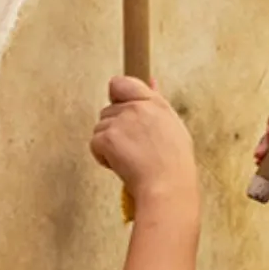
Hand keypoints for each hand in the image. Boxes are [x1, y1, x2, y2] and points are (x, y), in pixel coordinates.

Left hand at [91, 76, 197, 207]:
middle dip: (115, 129)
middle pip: (108, 111)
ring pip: (100, 128)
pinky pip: (94, 144)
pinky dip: (103, 157)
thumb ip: (157, 103)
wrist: (167, 187)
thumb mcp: (173, 127)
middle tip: (133, 148)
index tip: (121, 111)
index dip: (117, 96)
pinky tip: (121, 165)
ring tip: (130, 159)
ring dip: (108, 144)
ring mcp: (121, 122)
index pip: (123, 83)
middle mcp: (137, 108)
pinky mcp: (108, 138)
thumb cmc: (173, 164)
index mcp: (155, 103)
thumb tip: (151, 82)